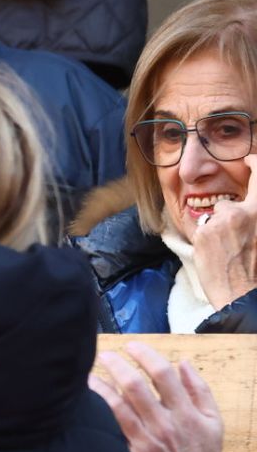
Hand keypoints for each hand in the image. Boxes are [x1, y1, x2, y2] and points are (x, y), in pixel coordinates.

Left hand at [90, 342, 223, 451]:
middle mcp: (163, 423)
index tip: (132, 346)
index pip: (162, 374)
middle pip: (134, 385)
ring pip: (116, 406)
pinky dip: (98, 413)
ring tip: (88, 376)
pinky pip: (110, 429)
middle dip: (116, 365)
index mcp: (185, 412)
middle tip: (105, 355)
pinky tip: (87, 404)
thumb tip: (183, 363)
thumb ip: (199, 389)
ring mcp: (144, 440)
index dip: (145, 355)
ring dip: (99, 387)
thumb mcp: (212, 420)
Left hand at [190, 153, 256, 311]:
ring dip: (216, 230)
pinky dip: (205, 239)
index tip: (248, 159)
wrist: (241, 292)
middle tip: (232, 238)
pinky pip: (201, 229)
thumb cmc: (255, 268)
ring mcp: (222, 221)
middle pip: (228, 203)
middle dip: (228, 218)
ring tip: (223, 250)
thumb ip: (253, 215)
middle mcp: (245, 211)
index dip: (254, 162)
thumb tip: (247, 207)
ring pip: (214, 217)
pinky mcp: (204, 232)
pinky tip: (213, 255)